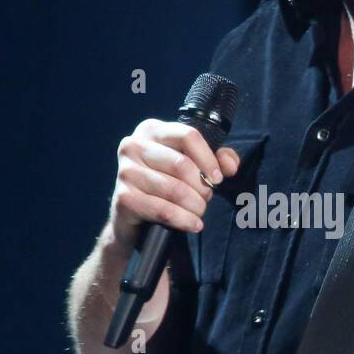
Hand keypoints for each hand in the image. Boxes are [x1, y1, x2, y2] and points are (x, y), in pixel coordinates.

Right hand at [109, 117, 239, 251]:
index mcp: (152, 130)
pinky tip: (193, 224)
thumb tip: (230, 165)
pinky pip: (163, 210)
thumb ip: (217, 159)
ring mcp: (126, 171)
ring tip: (199, 211)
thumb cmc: (165, 183)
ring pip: (174, 190)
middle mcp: (134, 145)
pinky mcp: (124, 198)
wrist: (132, 214)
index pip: (188, 136)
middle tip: (206, 198)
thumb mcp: (192, 165)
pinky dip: (184, 220)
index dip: (209, 159)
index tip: (218, 178)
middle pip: (182, 165)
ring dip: (195, 205)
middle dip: (202, 186)